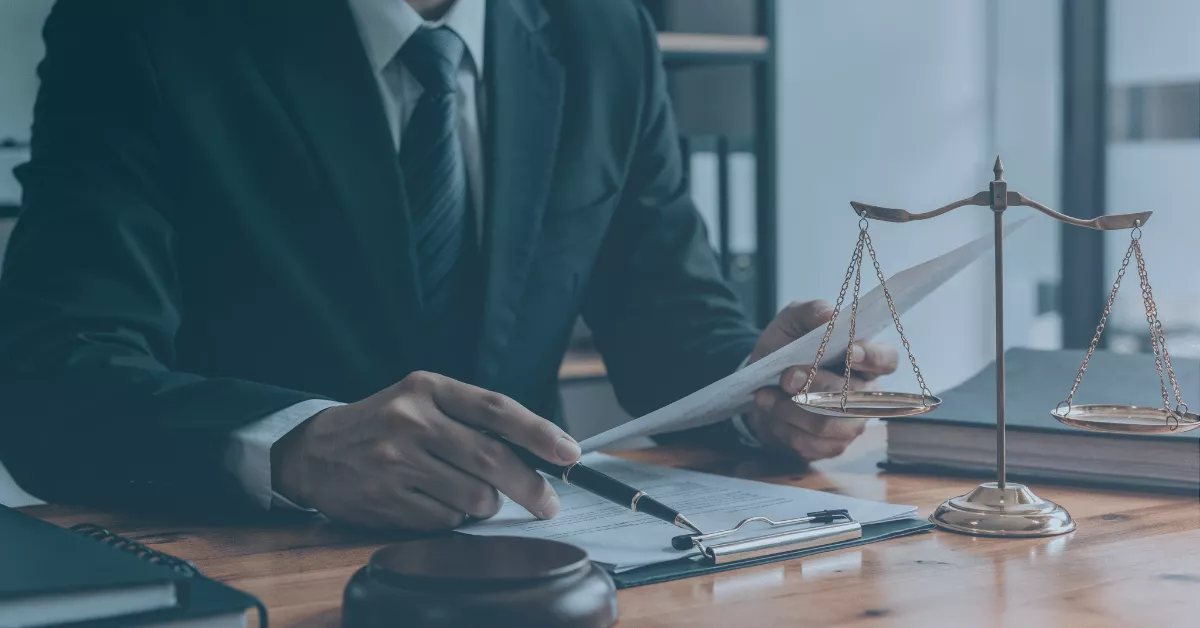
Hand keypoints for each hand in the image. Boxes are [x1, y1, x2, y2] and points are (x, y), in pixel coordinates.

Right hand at [271, 371, 580, 529]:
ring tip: (472, 494)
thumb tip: (537, 450)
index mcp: (428, 388)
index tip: (569, 452)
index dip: (539, 432)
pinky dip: (454, 517)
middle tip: (548, 503)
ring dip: (487, 504)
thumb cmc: (383, 423)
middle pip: (491, 459)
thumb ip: (472, 417)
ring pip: (473, 496)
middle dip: (531, 486)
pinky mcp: (387, 499)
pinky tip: (436, 502)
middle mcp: (412, 420)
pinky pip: (446, 519)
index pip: (496, 409)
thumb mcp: (421, 400)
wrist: (313, 450)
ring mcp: (397, 461)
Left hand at [745, 300, 897, 460]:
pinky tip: (770, 412)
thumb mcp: (790, 322)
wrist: (759, 384)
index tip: (849, 352)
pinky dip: (783, 427)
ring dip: (791, 409)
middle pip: (851, 395)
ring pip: (827, 424)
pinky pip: (810, 444)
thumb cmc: (785, 349)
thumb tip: (828, 314)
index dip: (872, 358)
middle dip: (815, 384)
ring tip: (765, 395)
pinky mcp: (830, 446)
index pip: (886, 360)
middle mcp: (865, 394)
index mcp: (864, 359)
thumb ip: (809, 312)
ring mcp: (850, 424)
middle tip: (786, 376)